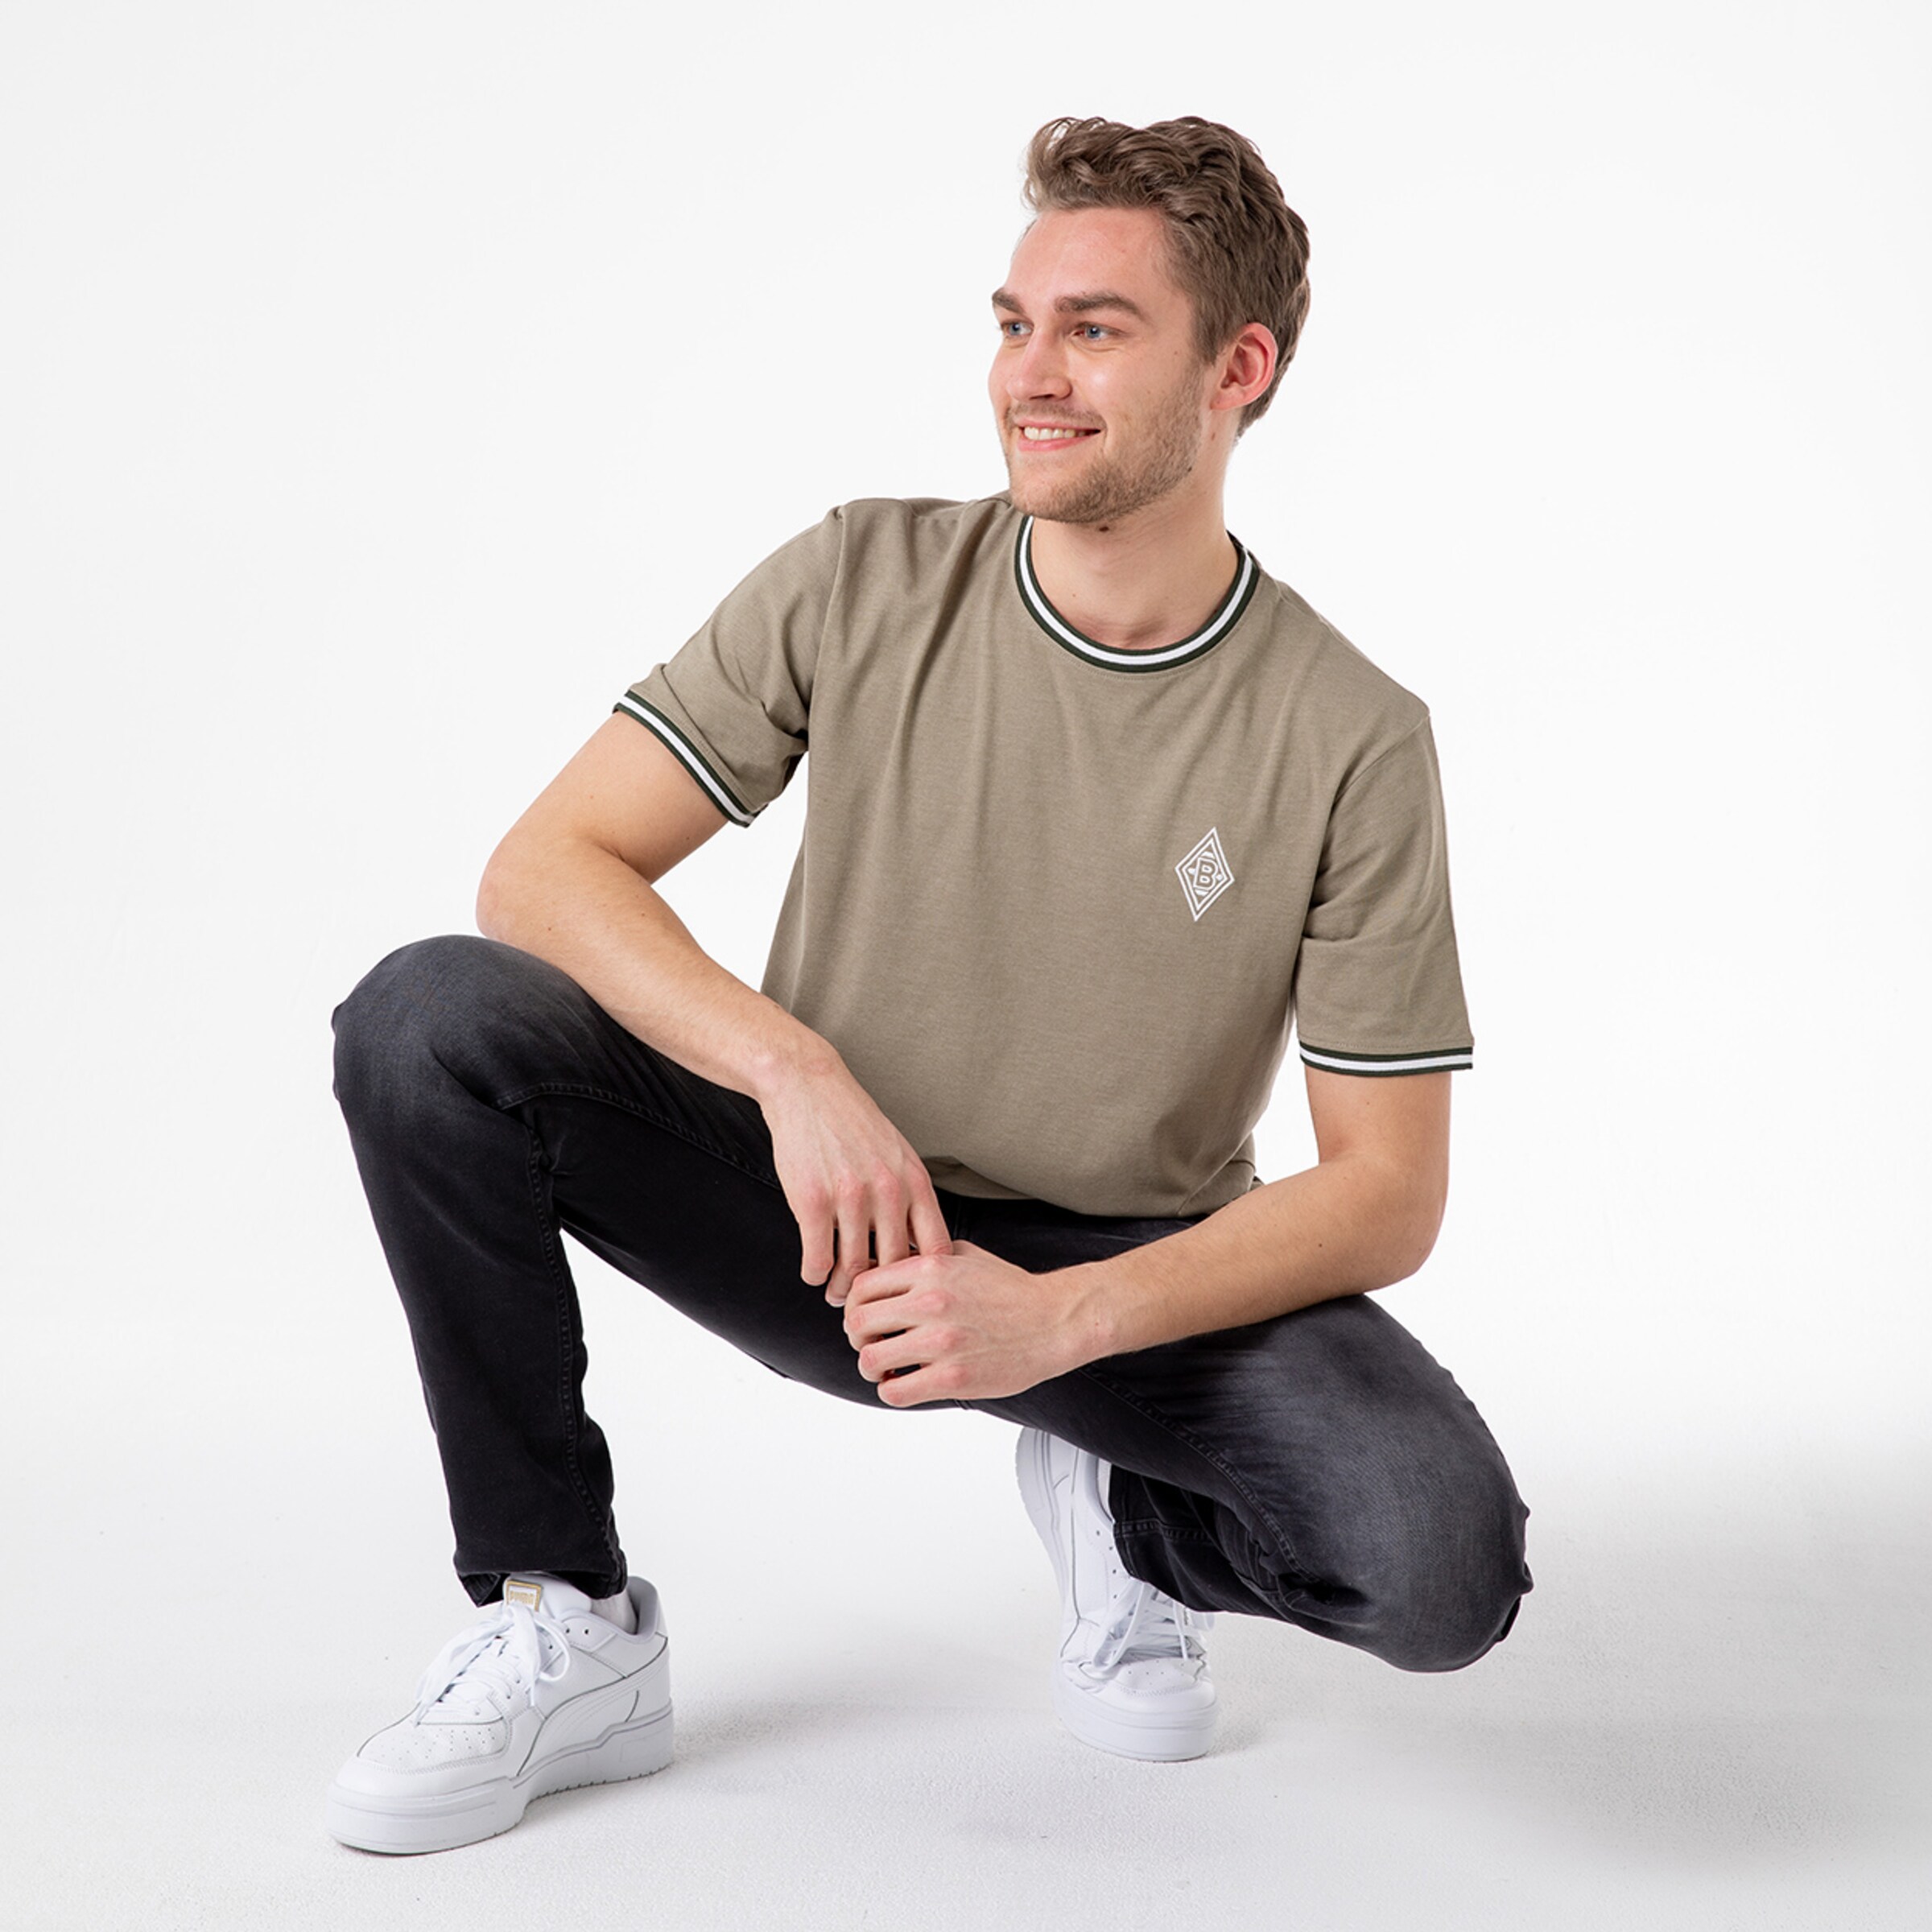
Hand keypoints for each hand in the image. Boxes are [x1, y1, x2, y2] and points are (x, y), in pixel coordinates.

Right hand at [757, 1051, 950, 1304]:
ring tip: (838, 1295)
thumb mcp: (898, 1154)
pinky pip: (818, 1260)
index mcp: (915, 1181)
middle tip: (868, 1305)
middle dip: (880, 1293)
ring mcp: (851, 1198)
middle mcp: (889, 1191)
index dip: (926, 1280)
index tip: (912, 1292)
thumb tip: (920, 1247)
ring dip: (842, 1290)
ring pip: (852, 1269)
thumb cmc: (853, 1124)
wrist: (808, 1087)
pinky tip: (814, 1271)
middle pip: (892, 1266)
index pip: (936, 1249)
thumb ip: (910, 1196)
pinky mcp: (814, 1202)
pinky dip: (815, 1274)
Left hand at [841, 1241, 1105, 1404]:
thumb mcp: (963, 1255)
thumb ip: (922, 1258)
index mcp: (930, 1269)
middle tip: (872, 1343)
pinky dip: (891, 1390)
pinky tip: (904, 1383)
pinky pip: (896, 1391)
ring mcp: (941, 1342)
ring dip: (871, 1367)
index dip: (854, 1305)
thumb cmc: (1011, 1290)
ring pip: (870, 1359)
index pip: (861, 1286)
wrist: (1055, 1321)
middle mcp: (931, 1302)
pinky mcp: (954, 1377)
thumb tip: (882, 1266)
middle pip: (858, 1322)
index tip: (864, 1317)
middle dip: (859, 1336)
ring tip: (886, 1368)